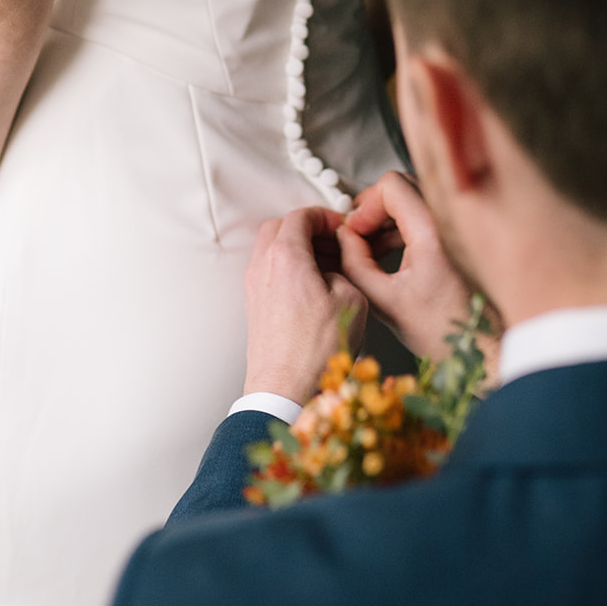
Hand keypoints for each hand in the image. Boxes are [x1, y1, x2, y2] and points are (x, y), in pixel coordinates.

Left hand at [243, 207, 367, 403]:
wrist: (286, 389)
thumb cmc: (316, 351)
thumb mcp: (351, 299)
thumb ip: (344, 270)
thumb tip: (335, 270)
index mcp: (286, 256)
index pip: (301, 216)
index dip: (324, 216)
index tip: (339, 227)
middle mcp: (264, 267)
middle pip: (280, 227)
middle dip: (306, 228)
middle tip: (331, 241)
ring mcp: (255, 287)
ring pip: (271, 250)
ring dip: (296, 249)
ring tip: (325, 266)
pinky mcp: (255, 307)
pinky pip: (269, 273)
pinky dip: (288, 269)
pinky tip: (312, 288)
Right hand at [339, 172, 497, 371]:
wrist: (481, 350)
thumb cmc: (444, 333)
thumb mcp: (385, 302)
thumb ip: (355, 264)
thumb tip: (343, 237)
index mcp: (434, 232)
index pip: (392, 185)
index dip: (366, 205)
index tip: (354, 230)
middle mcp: (451, 222)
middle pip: (403, 188)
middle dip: (374, 209)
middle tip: (357, 235)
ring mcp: (458, 228)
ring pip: (414, 200)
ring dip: (388, 219)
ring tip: (369, 248)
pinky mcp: (459, 238)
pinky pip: (426, 216)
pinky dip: (404, 227)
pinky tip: (390, 252)